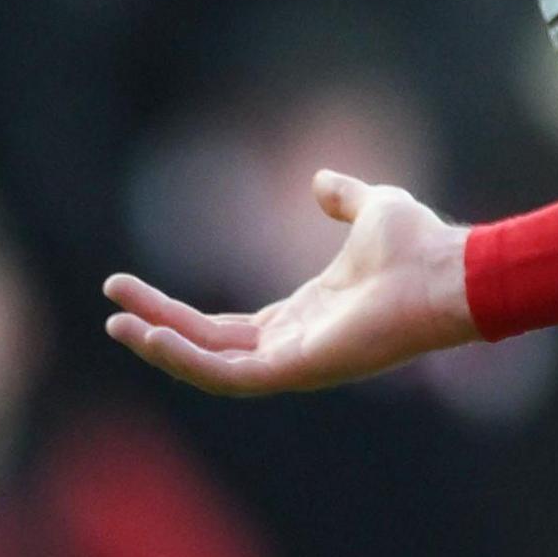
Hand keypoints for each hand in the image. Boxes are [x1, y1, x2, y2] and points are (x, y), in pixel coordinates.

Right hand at [102, 170, 475, 395]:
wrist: (446, 270)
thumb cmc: (418, 245)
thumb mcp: (370, 208)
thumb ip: (343, 198)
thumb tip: (320, 181)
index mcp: (303, 316)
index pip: (224, 326)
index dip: (176, 311)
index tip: (130, 288)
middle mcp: (293, 344)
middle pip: (206, 344)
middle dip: (156, 325)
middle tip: (111, 304)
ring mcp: (295, 361)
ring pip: (210, 364)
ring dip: (162, 346)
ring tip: (119, 322)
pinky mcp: (298, 367)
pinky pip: (230, 374)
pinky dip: (189, 358)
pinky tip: (155, 335)